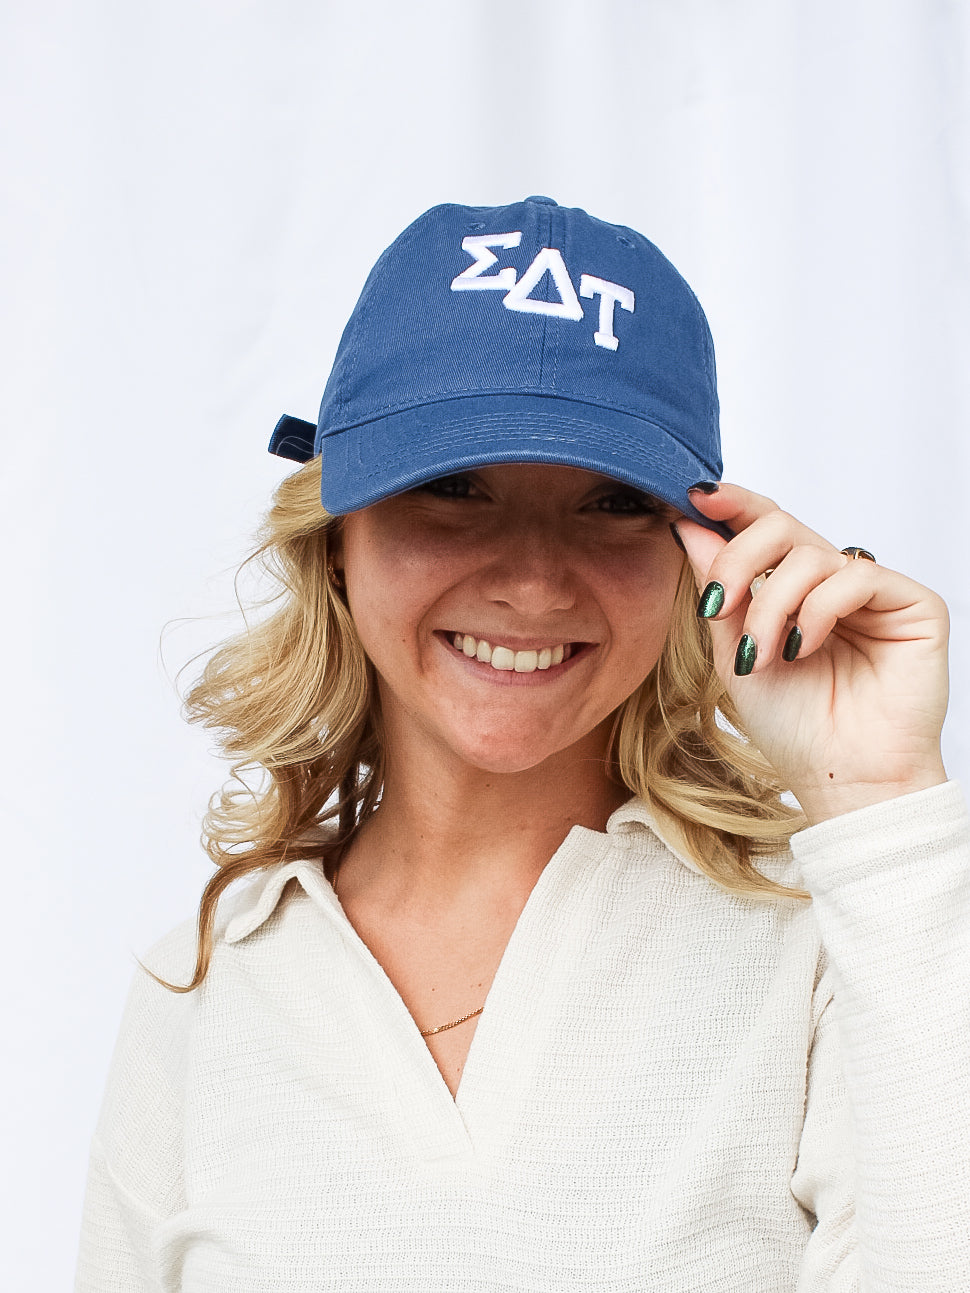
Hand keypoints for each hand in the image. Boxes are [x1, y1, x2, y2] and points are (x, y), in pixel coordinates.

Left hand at [674, 483, 949, 824]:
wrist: (840, 776)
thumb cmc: (793, 726)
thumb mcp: (734, 651)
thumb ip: (718, 589)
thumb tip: (690, 525)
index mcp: (794, 589)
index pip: (765, 527)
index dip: (733, 505)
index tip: (695, 497)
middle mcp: (834, 582)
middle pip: (781, 526)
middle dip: (738, 560)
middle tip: (718, 605)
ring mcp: (875, 591)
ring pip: (810, 554)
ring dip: (772, 605)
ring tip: (762, 655)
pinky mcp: (914, 603)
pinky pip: (855, 576)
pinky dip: (817, 610)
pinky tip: (804, 647)